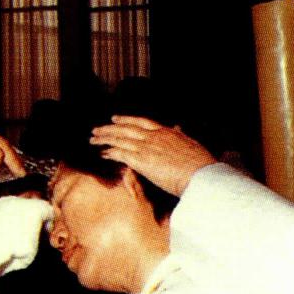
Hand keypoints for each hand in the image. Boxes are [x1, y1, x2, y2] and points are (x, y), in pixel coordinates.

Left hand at [89, 115, 216, 195]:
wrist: (201, 175)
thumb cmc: (201, 165)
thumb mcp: (192, 144)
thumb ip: (181, 135)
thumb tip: (179, 128)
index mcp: (166, 132)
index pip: (141, 122)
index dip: (126, 119)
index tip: (115, 118)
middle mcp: (154, 137)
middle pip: (126, 128)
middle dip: (109, 128)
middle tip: (96, 129)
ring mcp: (147, 147)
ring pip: (120, 139)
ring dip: (104, 139)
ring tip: (93, 139)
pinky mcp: (141, 160)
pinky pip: (120, 153)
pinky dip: (109, 152)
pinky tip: (102, 153)